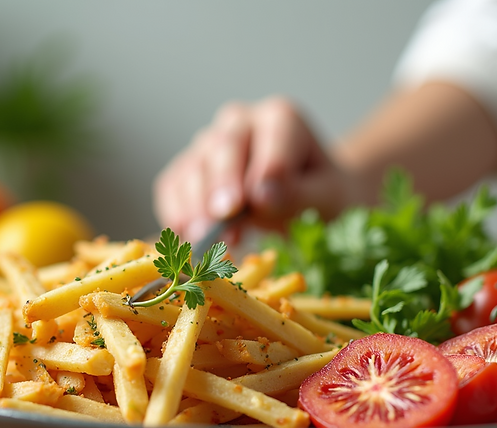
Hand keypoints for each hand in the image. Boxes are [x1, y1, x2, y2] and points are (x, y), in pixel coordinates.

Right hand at [153, 96, 351, 242]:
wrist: (304, 202)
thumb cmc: (319, 196)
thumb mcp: (326, 196)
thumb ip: (299, 194)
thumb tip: (261, 196)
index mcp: (281, 118)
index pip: (271, 139)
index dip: (266, 170)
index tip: (262, 201)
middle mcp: (239, 122)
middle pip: (223, 147)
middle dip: (222, 184)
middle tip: (223, 217)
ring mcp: (208, 144)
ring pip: (192, 167)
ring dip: (195, 206)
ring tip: (206, 240)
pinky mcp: (187, 170)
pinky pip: (171, 187)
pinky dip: (176, 213)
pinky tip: (189, 238)